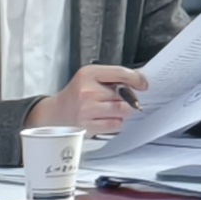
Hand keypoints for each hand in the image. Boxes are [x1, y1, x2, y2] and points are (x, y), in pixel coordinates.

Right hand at [31, 67, 145, 136]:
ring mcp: (87, 110)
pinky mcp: (89, 126)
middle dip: (128, 98)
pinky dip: (116, 122)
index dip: (137, 79)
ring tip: (113, 108)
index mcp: (89, 74)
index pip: (120, 73)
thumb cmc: (77, 93)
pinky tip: (107, 117)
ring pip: (123, 110)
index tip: (144, 84)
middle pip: (125, 95)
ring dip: (124, 110)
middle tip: (121, 99)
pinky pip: (116, 124)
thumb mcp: (91, 76)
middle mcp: (87, 92)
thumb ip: (113, 76)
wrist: (56, 113)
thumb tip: (139, 80)